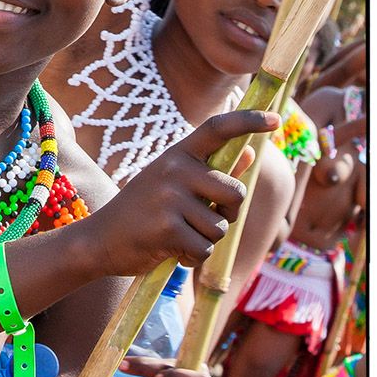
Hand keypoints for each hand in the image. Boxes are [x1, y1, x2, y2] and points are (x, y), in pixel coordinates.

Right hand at [92, 110, 278, 274]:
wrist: (100, 238)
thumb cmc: (143, 211)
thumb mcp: (171, 183)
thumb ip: (210, 171)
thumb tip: (249, 155)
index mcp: (176, 154)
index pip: (217, 129)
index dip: (248, 121)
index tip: (276, 119)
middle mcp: (174, 169)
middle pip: (235, 192)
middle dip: (227, 214)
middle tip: (200, 220)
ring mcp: (170, 198)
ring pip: (221, 227)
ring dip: (206, 240)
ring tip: (178, 235)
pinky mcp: (168, 229)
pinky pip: (205, 249)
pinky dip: (193, 258)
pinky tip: (172, 251)